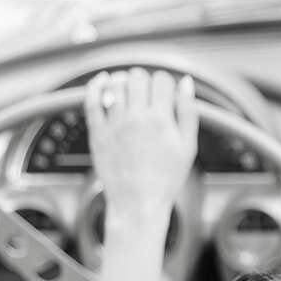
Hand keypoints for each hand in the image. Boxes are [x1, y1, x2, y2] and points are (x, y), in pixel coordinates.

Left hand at [85, 68, 197, 223]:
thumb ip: (188, 112)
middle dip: (144, 80)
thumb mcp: (188, 147)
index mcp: (161, 120)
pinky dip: (96, 86)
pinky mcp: (97, 133)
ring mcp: (114, 125)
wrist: (138, 203)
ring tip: (128, 91)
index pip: (161, 80)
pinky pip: (92, 101)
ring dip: (123, 82)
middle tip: (147, 94)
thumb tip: (186, 81)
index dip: (165, 83)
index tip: (165, 95)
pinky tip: (103, 81)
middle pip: (138, 77)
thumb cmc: (166, 178)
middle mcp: (136, 118)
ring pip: (115, 84)